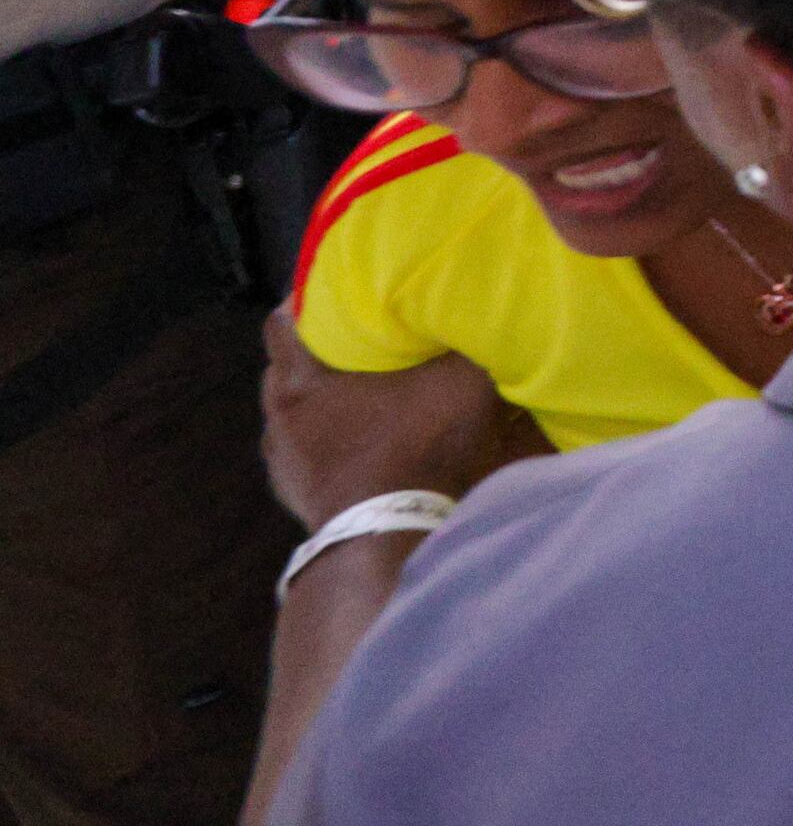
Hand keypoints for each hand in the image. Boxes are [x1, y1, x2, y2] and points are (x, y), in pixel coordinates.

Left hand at [257, 316, 529, 529]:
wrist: (390, 535)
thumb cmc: (416, 447)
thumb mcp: (460, 383)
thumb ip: (466, 344)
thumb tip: (482, 310)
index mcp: (300, 380)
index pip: (279, 323)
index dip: (303, 300)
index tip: (336, 290)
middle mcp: (277, 419)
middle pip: (285, 370)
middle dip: (317, 353)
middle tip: (357, 341)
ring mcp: (281, 464)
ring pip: (292, 417)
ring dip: (318, 404)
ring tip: (358, 396)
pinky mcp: (294, 498)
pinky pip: (304, 455)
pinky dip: (324, 444)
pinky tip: (359, 446)